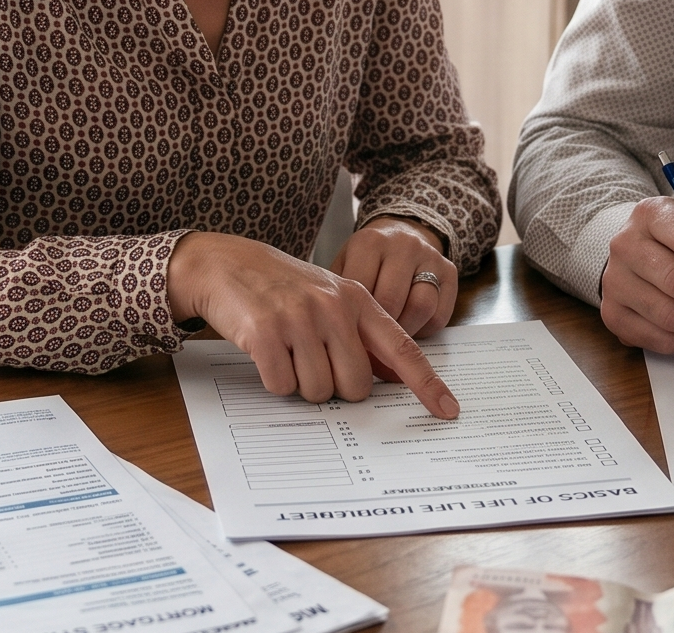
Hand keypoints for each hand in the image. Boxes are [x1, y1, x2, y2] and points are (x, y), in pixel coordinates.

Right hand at [168, 232, 459, 417]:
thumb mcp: (328, 298)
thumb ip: (359, 332)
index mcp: (357, 299)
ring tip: (287, 350)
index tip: (448, 410)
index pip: (402, 348)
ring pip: (318, 391)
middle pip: (355, 386)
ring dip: (300, 383)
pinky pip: (282, 386)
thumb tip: (390, 378)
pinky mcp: (265, 333)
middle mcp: (333, 307)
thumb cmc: (281, 287)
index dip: (426, 384)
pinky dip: (274, 380)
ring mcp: (299, 319)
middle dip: (333, 387)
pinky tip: (266, 352)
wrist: (225, 263)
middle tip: (312, 361)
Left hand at [337, 217, 457, 336]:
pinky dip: (423, 329)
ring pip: (421, 307)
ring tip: (390, 336)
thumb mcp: (344, 267)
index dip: (353, 320)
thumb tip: (341, 342)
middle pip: (392, 301)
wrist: (400, 231)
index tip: (348, 337)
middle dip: (379, 329)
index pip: (361, 290)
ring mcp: (430, 257)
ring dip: (405, 331)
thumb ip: (341, 298)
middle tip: (369, 343)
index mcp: (370, 242)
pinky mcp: (449, 271)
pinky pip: (440, 314)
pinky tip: (409, 326)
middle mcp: (403, 245)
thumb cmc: (366, 259)